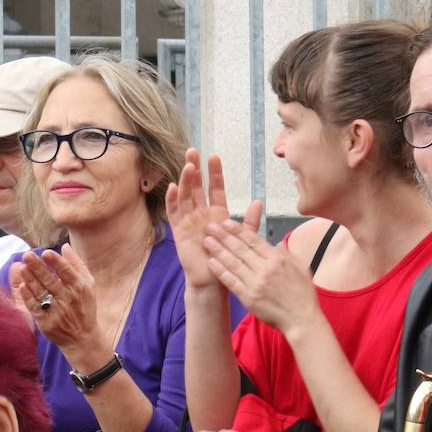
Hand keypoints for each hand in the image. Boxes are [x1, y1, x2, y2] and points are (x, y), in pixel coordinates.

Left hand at [10, 244, 107, 359]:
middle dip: (38, 267)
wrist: (82, 338)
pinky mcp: (46, 321)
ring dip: (30, 279)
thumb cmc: (85, 307)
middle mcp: (68, 298)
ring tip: (22, 267)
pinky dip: (28, 296)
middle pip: (50, 280)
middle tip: (27, 255)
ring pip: (41, 292)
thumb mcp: (88, 285)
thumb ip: (77, 265)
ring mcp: (57, 311)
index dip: (56, 262)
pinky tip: (23, 286)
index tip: (45, 252)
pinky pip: (35, 307)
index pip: (66, 271)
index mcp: (79, 287)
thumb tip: (65, 246)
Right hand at [166, 149, 260, 289]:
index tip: (214, 156)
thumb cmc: (227, 260)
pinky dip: (172, 200)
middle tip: (193, 151)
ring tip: (188, 165)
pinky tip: (173, 186)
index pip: (215, 188)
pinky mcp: (179, 231)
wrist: (213, 280)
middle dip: (195, 169)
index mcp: (217, 214)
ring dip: (185, 180)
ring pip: (185, 195)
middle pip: (197, 187)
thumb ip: (250, 221)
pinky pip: (173, 213)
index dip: (214, 173)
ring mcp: (189, 221)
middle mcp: (202, 214)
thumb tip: (259, 201)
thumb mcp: (242, 238)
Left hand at [203, 218, 320, 334]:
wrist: (301, 319)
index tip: (226, 222)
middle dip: (223, 236)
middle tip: (209, 226)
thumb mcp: (301, 267)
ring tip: (207, 241)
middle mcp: (265, 269)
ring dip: (218, 251)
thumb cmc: (303, 294)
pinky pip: (231, 281)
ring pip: (233, 263)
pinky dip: (220, 271)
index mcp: (278, 259)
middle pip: (240, 248)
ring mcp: (255, 283)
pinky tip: (211, 263)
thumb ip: (287, 253)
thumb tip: (276, 244)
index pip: (254, 240)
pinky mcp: (248, 297)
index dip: (238, 230)